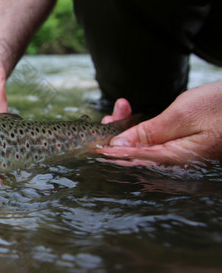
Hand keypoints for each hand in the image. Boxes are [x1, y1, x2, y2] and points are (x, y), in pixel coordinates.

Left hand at [100, 81, 221, 164]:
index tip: (89, 144)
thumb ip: (148, 134)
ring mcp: (180, 157)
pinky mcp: (183, 148)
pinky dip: (142, 129)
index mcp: (175, 161)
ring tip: (121, 108)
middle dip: (116, 136)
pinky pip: (155, 142)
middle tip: (106, 117)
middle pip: (135, 155)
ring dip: (127, 129)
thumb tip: (118, 148)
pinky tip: (132, 115)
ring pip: (143, 147)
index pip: (132, 161)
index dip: (108, 152)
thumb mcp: (183, 115)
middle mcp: (176, 164)